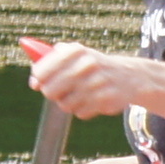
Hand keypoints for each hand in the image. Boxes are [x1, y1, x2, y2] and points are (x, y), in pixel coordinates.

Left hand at [19, 33, 140, 116]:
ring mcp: (97, 83)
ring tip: (79, 94)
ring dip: (68, 102)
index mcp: (76, 50)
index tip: (38, 82)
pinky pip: (80, 113)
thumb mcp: (76, 54)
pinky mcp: (105, 100)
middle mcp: (87, 64)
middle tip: (58, 90)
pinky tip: (92, 100)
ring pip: (64, 104)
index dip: (38, 79)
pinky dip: (83, 109)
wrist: (130, 76)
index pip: (41, 70)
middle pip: (50, 90)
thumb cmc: (94, 65)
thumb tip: (34, 81)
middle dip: (51, 93)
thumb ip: (51, 62)